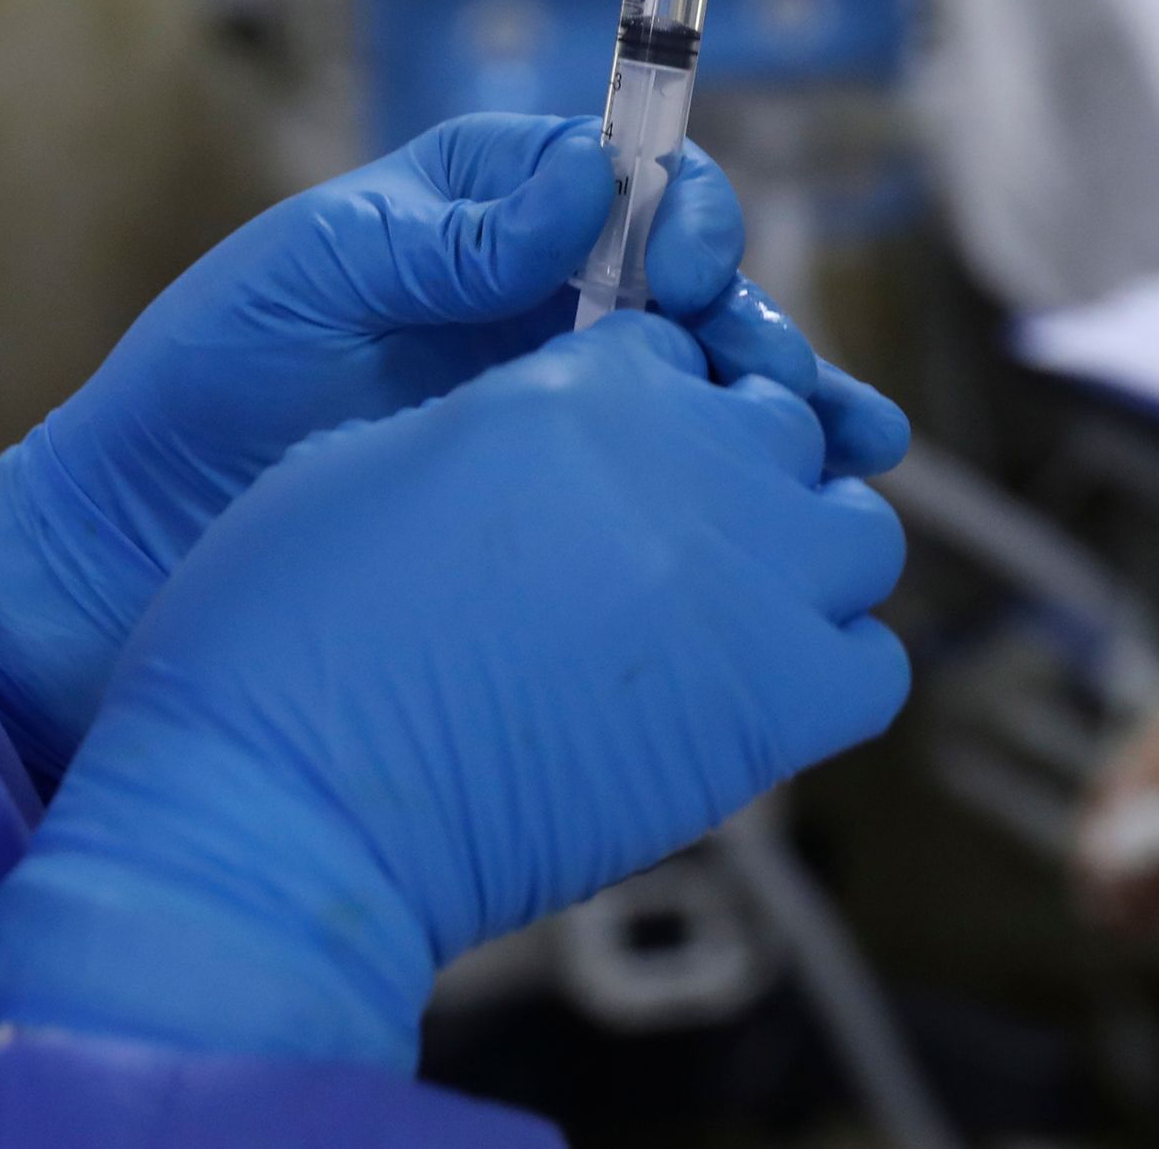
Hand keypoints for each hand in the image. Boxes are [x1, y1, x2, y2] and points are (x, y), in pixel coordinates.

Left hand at [0, 115, 907, 777]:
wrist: (130, 550)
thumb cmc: (201, 383)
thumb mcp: (312, 275)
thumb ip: (451, 236)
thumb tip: (590, 181)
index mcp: (482, 208)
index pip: (621, 177)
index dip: (676, 210)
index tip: (684, 260)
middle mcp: (535, 294)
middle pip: (689, 284)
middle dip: (749, 317)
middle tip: (765, 373)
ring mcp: (552, 403)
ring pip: (703, 383)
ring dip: (781, 401)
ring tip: (843, 441)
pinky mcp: (556, 500)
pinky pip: (670, 479)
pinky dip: (750, 484)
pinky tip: (823, 499)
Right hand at [0, 315, 911, 1068]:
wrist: (292, 808)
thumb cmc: (288, 634)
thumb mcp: (374, 456)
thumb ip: (499, 415)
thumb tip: (554, 433)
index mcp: (588, 380)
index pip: (682, 350)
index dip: (651, 402)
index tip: (616, 462)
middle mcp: (691, 458)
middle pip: (784, 424)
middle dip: (740, 465)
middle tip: (667, 541)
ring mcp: (747, 582)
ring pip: (858, 532)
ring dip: (806, 557)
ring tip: (726, 609)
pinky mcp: (774, 710)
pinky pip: (870, 665)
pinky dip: (829, 670)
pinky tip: (750, 692)